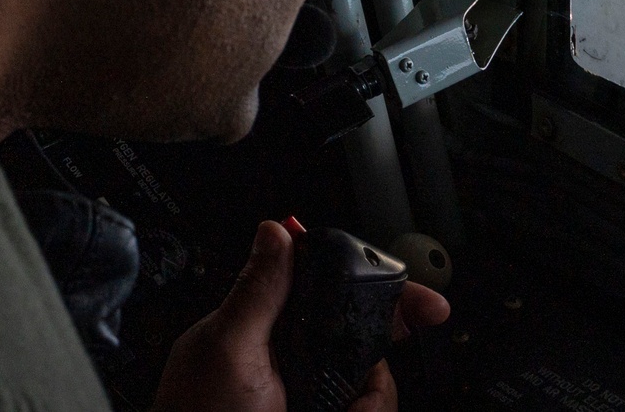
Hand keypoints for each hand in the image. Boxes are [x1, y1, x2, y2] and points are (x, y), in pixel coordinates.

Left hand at [150, 221, 449, 411]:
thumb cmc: (198, 411)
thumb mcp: (227, 347)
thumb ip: (257, 291)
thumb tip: (275, 231)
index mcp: (269, 321)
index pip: (333, 289)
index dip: (381, 290)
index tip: (426, 305)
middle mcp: (295, 354)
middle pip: (369, 343)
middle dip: (377, 370)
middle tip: (360, 402)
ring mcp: (313, 391)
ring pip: (375, 387)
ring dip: (369, 404)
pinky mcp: (326, 407)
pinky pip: (369, 409)